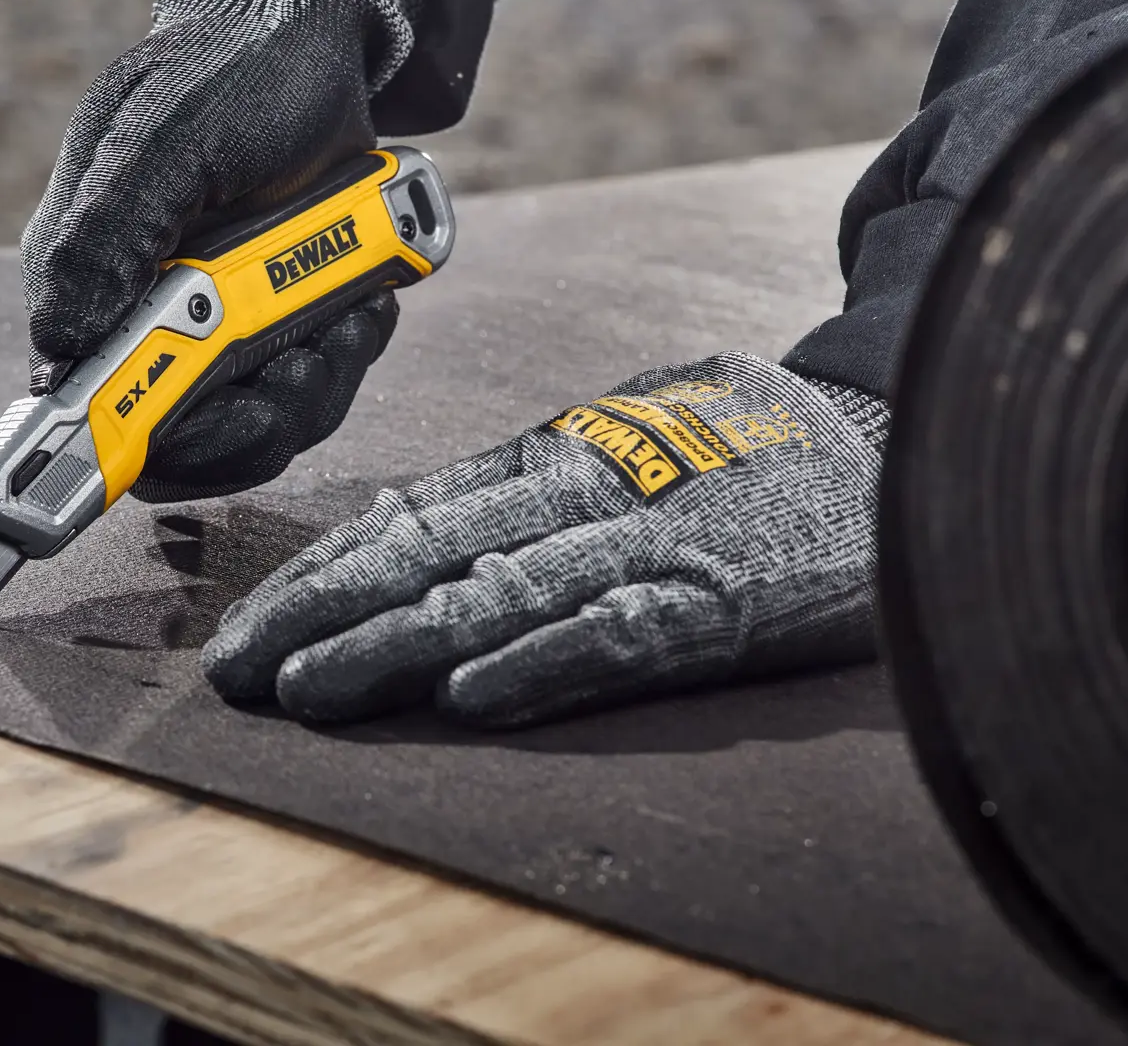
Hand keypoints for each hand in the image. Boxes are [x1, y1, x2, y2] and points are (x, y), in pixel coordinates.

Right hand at [21, 0, 422, 502]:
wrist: (315, 44)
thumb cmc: (230, 77)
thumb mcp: (169, 142)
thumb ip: (111, 237)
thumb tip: (57, 345)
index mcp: (90, 279)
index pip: (85, 404)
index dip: (128, 448)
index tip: (201, 436)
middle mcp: (144, 318)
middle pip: (182, 442)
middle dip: (256, 418)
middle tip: (307, 362)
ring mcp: (215, 331)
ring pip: (257, 424)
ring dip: (315, 385)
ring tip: (346, 313)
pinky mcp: (275, 331)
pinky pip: (309, 389)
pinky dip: (344, 358)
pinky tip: (359, 302)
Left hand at [201, 352, 889, 726]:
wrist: (891, 434)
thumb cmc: (739, 442)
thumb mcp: (623, 435)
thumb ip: (527, 478)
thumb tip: (414, 514)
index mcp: (554, 456)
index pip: (409, 514)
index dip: (320, 570)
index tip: (246, 622)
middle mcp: (582, 493)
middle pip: (426, 551)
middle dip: (319, 613)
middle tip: (236, 670)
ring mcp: (649, 542)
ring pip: (497, 592)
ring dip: (394, 643)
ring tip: (309, 690)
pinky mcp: (722, 595)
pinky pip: (620, 631)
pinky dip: (542, 660)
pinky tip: (469, 693)